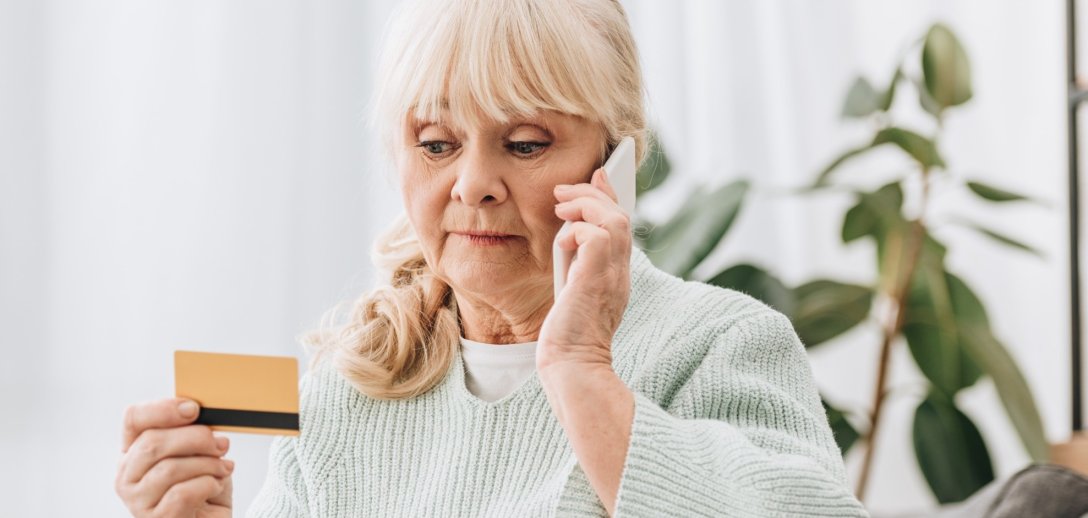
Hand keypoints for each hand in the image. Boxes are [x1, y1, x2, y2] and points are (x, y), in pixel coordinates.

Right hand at [115, 398, 233, 517]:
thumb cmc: (203, 487)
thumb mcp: (198, 453)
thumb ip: (191, 434)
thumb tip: (196, 413)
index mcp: (134, 451)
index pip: (134, 419)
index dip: (163, 409)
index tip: (194, 409)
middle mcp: (127, 476)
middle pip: (153, 442)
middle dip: (196, 438)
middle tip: (221, 444)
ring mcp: (137, 501)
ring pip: (169, 468)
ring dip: (207, 465)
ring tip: (222, 469)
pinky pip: (182, 493)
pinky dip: (208, 485)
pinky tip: (215, 486)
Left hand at [539, 167, 631, 375]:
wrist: (572, 367)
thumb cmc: (568, 339)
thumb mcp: (574, 292)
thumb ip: (577, 265)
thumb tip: (566, 235)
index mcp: (616, 275)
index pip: (620, 225)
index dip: (609, 196)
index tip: (597, 176)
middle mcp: (621, 272)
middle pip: (620, 215)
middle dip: (594, 193)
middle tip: (564, 190)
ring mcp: (613, 276)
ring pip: (613, 219)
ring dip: (585, 205)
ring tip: (560, 206)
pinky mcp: (596, 279)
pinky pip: (596, 235)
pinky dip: (577, 229)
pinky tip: (561, 243)